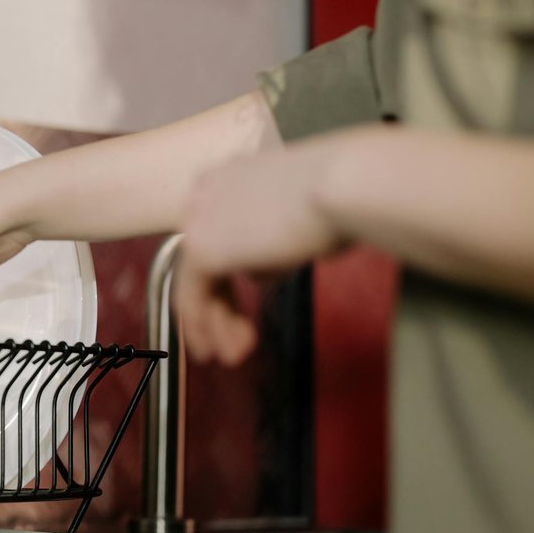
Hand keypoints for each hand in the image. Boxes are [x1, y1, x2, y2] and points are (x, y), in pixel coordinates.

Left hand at [174, 137, 349, 365]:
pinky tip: (218, 350)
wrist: (340, 186)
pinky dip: (203, 327)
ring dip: (215, 323)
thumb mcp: (299, 217)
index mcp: (228, 176)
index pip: (219, 234)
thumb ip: (272, 241)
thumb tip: (262, 271)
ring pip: (196, 282)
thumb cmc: (341, 195)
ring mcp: (199, 219)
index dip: (230, 276)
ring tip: (233, 356)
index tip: (243, 305)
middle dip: (221, 305)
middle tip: (241, 340)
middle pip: (203, 260)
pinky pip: (192, 297)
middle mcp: (205, 193)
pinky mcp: (201, 248)